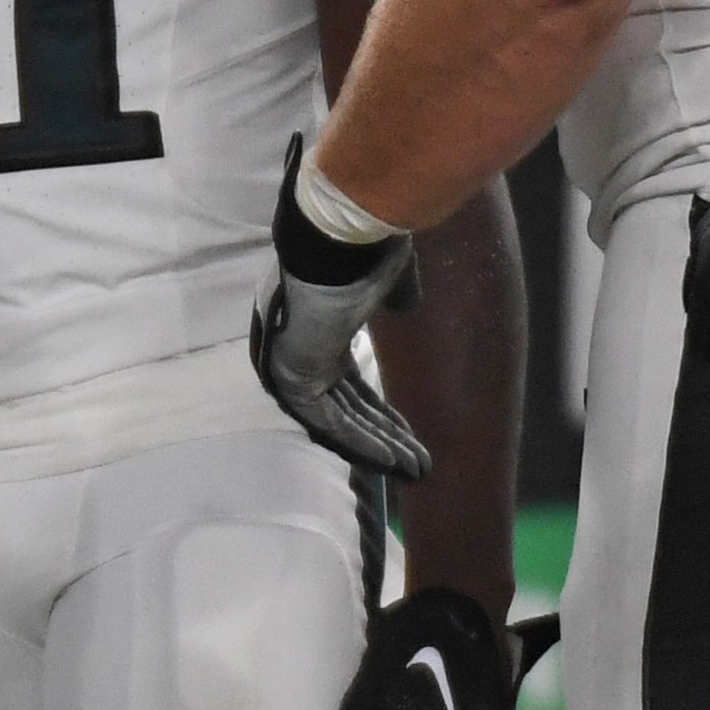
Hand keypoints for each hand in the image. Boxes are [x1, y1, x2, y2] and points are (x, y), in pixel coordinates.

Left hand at [250, 145, 432, 478]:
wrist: (339, 238)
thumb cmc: (362, 247)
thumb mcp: (385, 277)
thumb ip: (394, 294)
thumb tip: (407, 307)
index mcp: (316, 322)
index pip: (347, 380)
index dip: (379, 410)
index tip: (407, 432)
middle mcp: (299, 344)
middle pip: (346, 404)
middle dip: (385, 436)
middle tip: (418, 463)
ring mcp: (291, 360)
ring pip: (338, 418)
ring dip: (378, 446)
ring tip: (416, 471)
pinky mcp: (291, 374)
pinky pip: (325, 422)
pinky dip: (359, 442)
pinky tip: (392, 461)